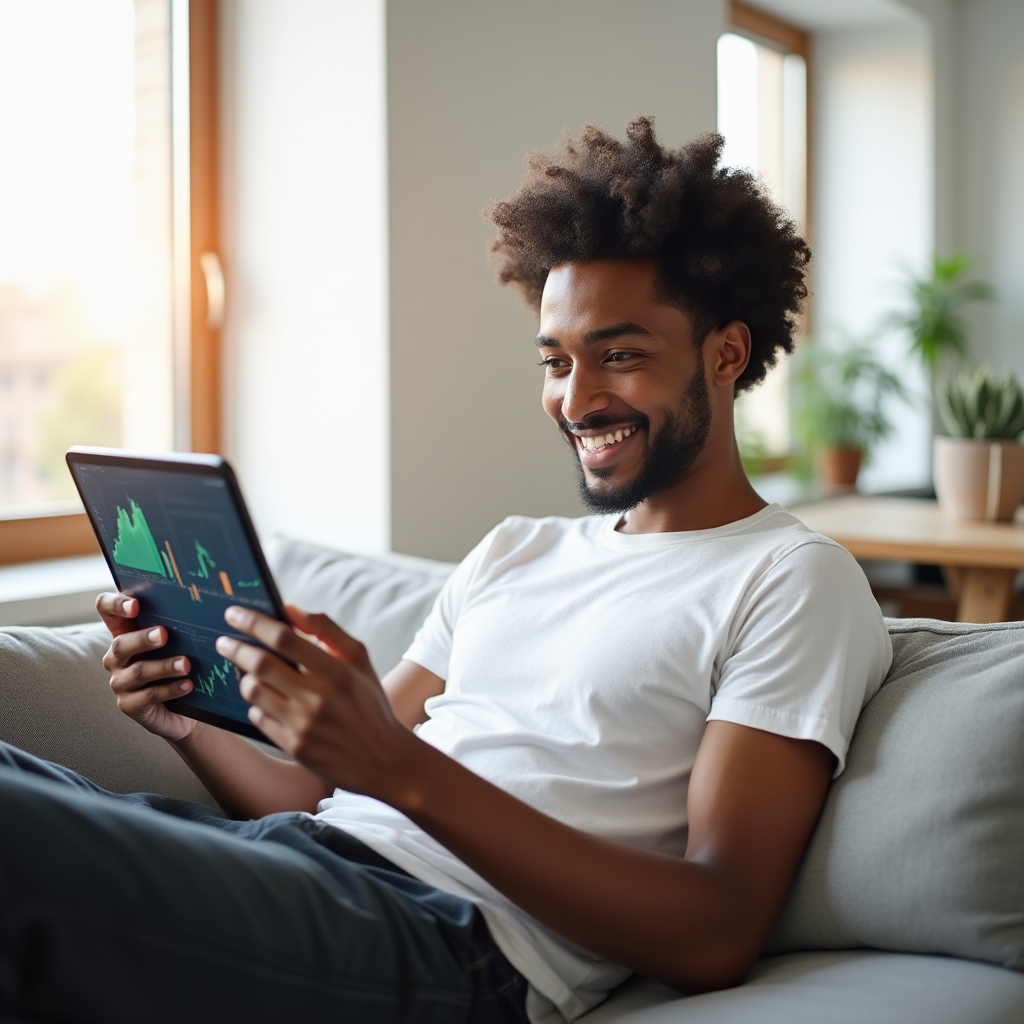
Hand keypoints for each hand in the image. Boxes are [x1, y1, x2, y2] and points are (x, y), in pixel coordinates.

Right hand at [96, 592, 197, 741]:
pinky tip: (187, 685)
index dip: (115, 604)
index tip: (135, 605)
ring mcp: (120, 682)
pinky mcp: (129, 705)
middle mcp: (116, 657)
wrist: (183, 704)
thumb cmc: (178, 662)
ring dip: (163, 666)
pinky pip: (148, 696)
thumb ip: (176, 622)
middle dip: (142, 639)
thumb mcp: (177, 640)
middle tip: (164, 634)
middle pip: (120, 644)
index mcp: (124, 632)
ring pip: (138, 671)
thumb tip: (200, 605)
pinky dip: (170, 689)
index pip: (106, 609)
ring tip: (186, 664)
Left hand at [215, 605, 420, 798]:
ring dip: (244, 677)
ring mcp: (304, 725)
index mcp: (337, 672)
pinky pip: (258, 717)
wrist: (383, 758)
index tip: (235, 613)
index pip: (285, 639)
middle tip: (224, 640)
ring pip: (253, 691)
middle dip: (236, 648)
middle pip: (261, 664)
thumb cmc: (370, 702)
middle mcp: (318, 698)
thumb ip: (327, 630)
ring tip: (246, 671)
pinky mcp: (294, 747)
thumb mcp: (359, 659)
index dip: (255, 623)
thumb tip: (290, 609)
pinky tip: (265, 699)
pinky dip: (256, 704)